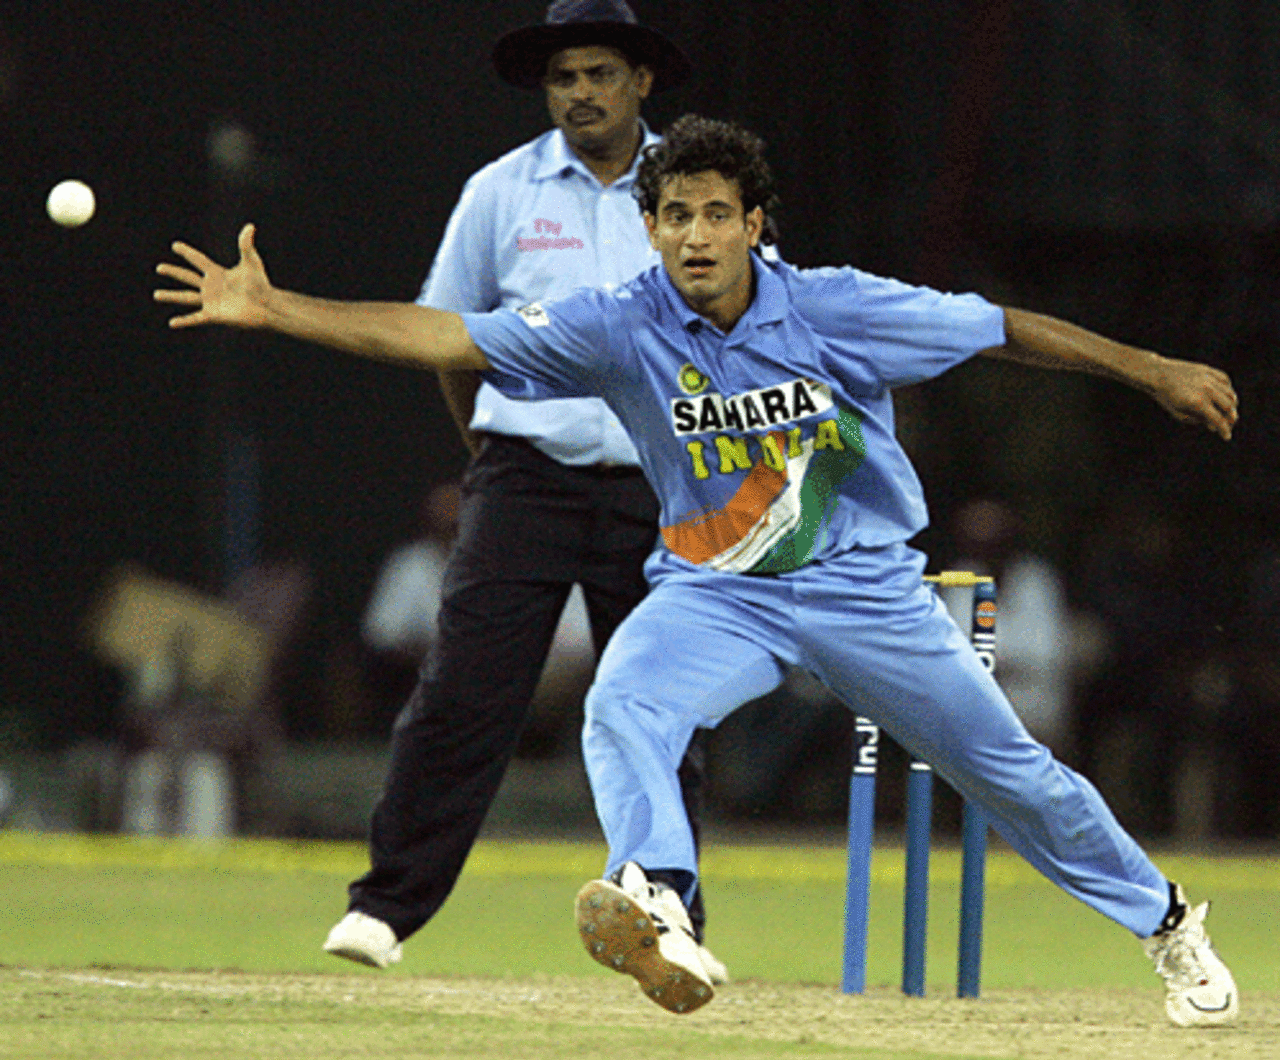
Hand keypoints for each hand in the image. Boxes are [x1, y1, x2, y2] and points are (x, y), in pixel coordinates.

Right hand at [154, 223, 270, 329]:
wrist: (266, 305)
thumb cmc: (261, 284)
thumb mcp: (252, 262)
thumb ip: (246, 244)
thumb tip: (250, 226)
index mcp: (218, 273)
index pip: (198, 260)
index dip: (187, 252)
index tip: (175, 245)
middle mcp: (212, 287)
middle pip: (188, 277)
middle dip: (174, 272)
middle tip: (159, 267)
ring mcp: (211, 301)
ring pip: (186, 297)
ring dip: (171, 296)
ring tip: (156, 294)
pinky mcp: (214, 315)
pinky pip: (195, 318)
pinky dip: (184, 321)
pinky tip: (172, 323)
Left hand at [1151, 357, 1238, 440]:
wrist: (1157, 374)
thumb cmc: (1166, 396)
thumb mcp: (1178, 413)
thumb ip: (1197, 420)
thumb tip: (1213, 424)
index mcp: (1198, 403)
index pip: (1218, 420)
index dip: (1224, 430)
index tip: (1226, 437)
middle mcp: (1206, 390)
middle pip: (1229, 407)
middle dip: (1231, 418)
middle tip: (1228, 424)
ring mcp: (1208, 378)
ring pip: (1229, 392)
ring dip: (1232, 404)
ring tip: (1227, 411)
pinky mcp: (1207, 370)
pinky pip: (1225, 380)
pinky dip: (1228, 388)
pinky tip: (1224, 395)